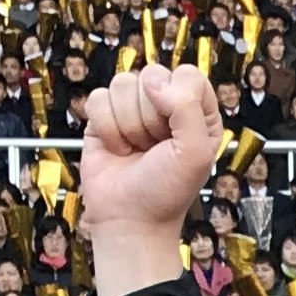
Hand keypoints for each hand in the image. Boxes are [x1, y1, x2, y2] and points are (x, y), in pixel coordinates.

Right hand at [80, 64, 224, 295]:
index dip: (177, 99)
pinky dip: (106, 128)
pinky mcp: (103, 117)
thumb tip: (154, 80)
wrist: (130, 220)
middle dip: (150, 117)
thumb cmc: (167, 191)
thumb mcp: (196, 152)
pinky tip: (117, 149)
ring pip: (123, 84)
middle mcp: (165, 105)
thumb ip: (187, 107)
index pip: (187, 75)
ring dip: (128, 125)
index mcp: (197, 110)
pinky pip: (98, 98)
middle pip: (152, 75)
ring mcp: (132, 108)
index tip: (173, 132)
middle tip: (153, 147)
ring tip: (135, 149)